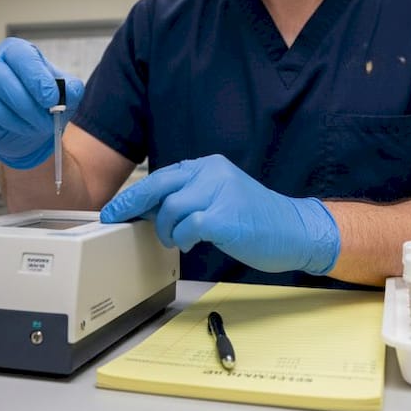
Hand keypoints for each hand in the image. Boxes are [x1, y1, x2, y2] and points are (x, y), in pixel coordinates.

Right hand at [0, 38, 83, 168]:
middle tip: (43, 123)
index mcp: (15, 51)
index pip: (21, 56)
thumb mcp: (66, 96)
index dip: (36, 79)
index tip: (51, 100)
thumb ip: (71, 90)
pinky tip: (0, 129)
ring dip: (7, 118)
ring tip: (26, 127)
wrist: (28, 130)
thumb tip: (67, 91)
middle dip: (25, 106)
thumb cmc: (43, 107)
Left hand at [99, 155, 339, 274]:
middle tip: (116, 219)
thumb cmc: (256, 220)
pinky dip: (183, 238)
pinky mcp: (225, 217)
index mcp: (210, 166)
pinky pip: (187, 227)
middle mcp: (213, 173)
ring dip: (166, 230)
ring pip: (170, 209)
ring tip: (176, 240)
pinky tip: (192, 244)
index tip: (115, 209)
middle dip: (132, 204)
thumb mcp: (222, 196)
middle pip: (159, 185)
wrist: (295, 230)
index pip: (163, 176)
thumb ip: (191, 197)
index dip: (135, 194)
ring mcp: (220, 193)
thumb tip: (152, 212)